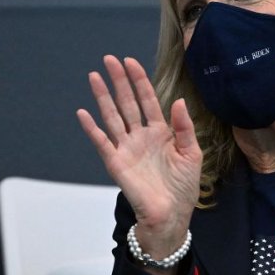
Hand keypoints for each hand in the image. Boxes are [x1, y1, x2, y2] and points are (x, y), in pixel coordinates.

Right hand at [77, 55, 201, 262]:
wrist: (171, 215)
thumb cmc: (183, 187)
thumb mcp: (192, 153)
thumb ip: (184, 127)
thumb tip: (178, 101)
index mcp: (161, 132)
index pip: (148, 100)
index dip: (139, 81)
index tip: (131, 62)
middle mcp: (141, 136)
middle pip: (127, 103)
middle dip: (119, 81)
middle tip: (109, 59)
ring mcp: (127, 148)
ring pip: (112, 116)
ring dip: (102, 97)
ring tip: (94, 77)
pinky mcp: (116, 163)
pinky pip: (102, 142)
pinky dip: (92, 128)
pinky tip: (83, 113)